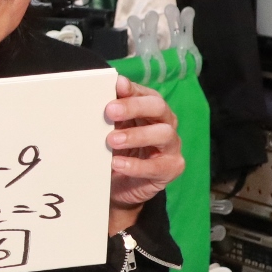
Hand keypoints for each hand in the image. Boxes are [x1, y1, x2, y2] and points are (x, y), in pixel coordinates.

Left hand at [104, 76, 183, 233]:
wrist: (120, 185)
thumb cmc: (118, 150)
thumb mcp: (112, 130)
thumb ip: (111, 114)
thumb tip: (100, 93)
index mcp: (152, 110)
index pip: (147, 93)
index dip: (132, 90)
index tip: (117, 86)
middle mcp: (166, 124)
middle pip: (159, 107)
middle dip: (134, 107)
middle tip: (110, 111)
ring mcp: (171, 147)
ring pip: (163, 134)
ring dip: (136, 135)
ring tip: (111, 140)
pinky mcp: (171, 168)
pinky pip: (156, 166)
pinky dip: (135, 166)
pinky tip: (117, 164)